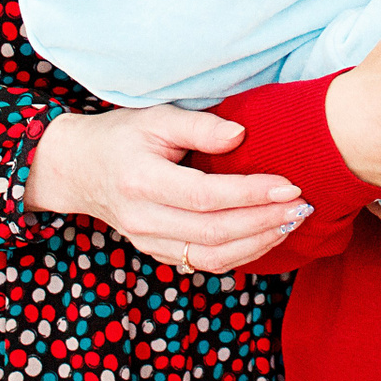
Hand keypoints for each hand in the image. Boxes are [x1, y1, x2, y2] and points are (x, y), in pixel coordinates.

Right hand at [25, 105, 311, 272]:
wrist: (79, 169)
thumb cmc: (122, 137)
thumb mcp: (155, 118)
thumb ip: (199, 126)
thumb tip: (241, 135)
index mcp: (141, 181)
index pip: (205, 196)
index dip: (250, 194)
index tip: (289, 184)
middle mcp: (143, 219)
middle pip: (213, 232)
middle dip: (264, 222)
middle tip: (301, 207)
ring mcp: (148, 242)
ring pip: (211, 256)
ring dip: (258, 244)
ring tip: (292, 222)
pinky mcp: (157, 253)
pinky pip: (204, 263)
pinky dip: (240, 255)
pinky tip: (267, 237)